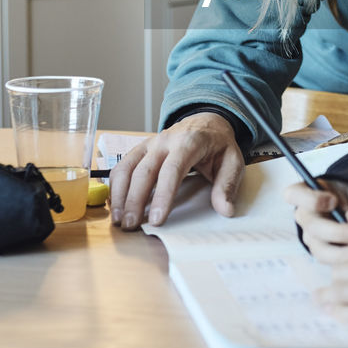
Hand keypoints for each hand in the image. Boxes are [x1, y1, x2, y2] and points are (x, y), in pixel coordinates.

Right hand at [110, 112, 242, 228]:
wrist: (206, 122)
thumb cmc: (218, 145)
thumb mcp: (233, 161)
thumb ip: (227, 185)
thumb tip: (225, 210)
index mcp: (190, 142)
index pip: (173, 169)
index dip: (163, 195)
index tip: (156, 219)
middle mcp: (165, 141)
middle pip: (144, 170)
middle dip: (135, 200)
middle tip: (131, 225)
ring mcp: (150, 144)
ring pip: (127, 167)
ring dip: (120, 194)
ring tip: (119, 219)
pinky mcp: (140, 149)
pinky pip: (122, 166)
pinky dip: (115, 185)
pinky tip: (115, 205)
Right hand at [284, 180, 347, 256]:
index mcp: (303, 193)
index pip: (293, 195)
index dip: (311, 200)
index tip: (333, 201)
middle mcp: (303, 216)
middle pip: (312, 227)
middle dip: (338, 232)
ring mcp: (309, 236)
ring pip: (320, 249)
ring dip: (344, 250)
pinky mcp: (321, 251)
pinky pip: (330, 259)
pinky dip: (347, 258)